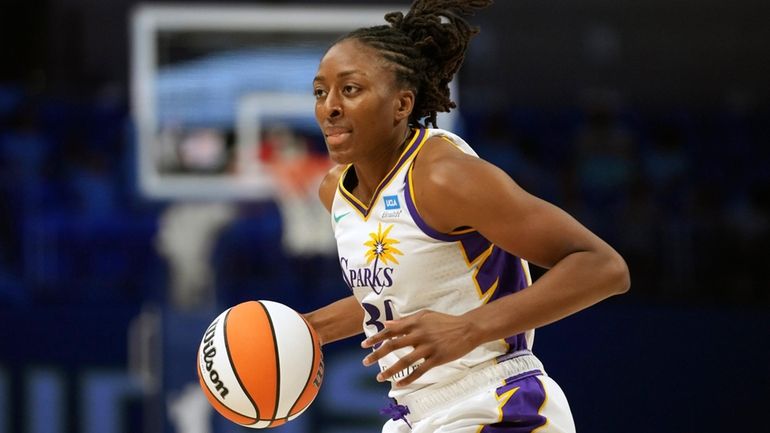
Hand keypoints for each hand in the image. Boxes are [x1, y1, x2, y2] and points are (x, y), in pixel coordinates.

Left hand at [360, 310, 478, 386]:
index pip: (391, 331)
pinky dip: (409, 378)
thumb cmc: (445, 321)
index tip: (364, 345)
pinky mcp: (437, 358)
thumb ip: (406, 320)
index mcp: (415, 323)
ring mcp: (428, 347)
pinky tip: (399, 384)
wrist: (467, 328)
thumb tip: (387, 324)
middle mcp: (419, 334)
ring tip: (380, 378)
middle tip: (365, 362)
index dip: (376, 337)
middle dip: (377, 354)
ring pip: (405, 361)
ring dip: (390, 370)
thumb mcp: (425, 315)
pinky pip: (420, 370)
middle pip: (393, 345)